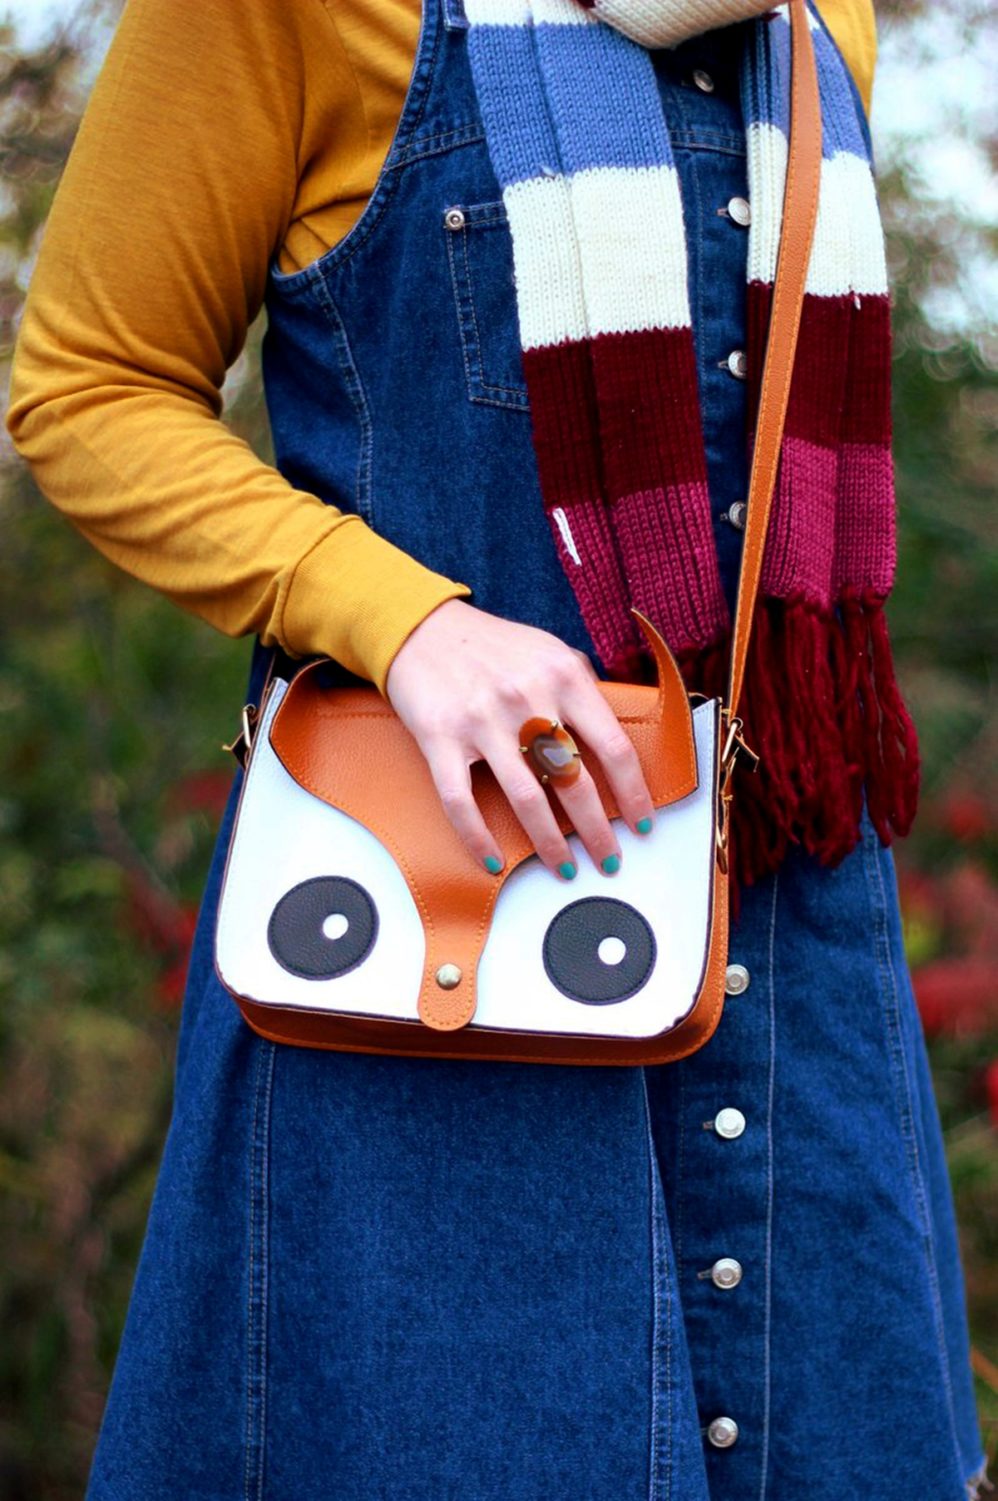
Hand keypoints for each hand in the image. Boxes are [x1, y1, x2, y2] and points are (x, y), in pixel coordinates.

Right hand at [384, 598, 655, 878]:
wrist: (422, 629)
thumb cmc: (492, 646)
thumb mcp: (550, 651)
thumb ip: (583, 689)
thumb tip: (616, 737)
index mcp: (563, 677)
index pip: (613, 746)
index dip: (633, 793)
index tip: (641, 823)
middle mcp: (527, 699)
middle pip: (573, 781)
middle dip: (597, 832)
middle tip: (609, 860)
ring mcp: (482, 721)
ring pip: (525, 799)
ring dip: (549, 844)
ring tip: (564, 867)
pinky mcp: (441, 738)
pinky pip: (461, 801)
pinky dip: (478, 838)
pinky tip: (493, 861)